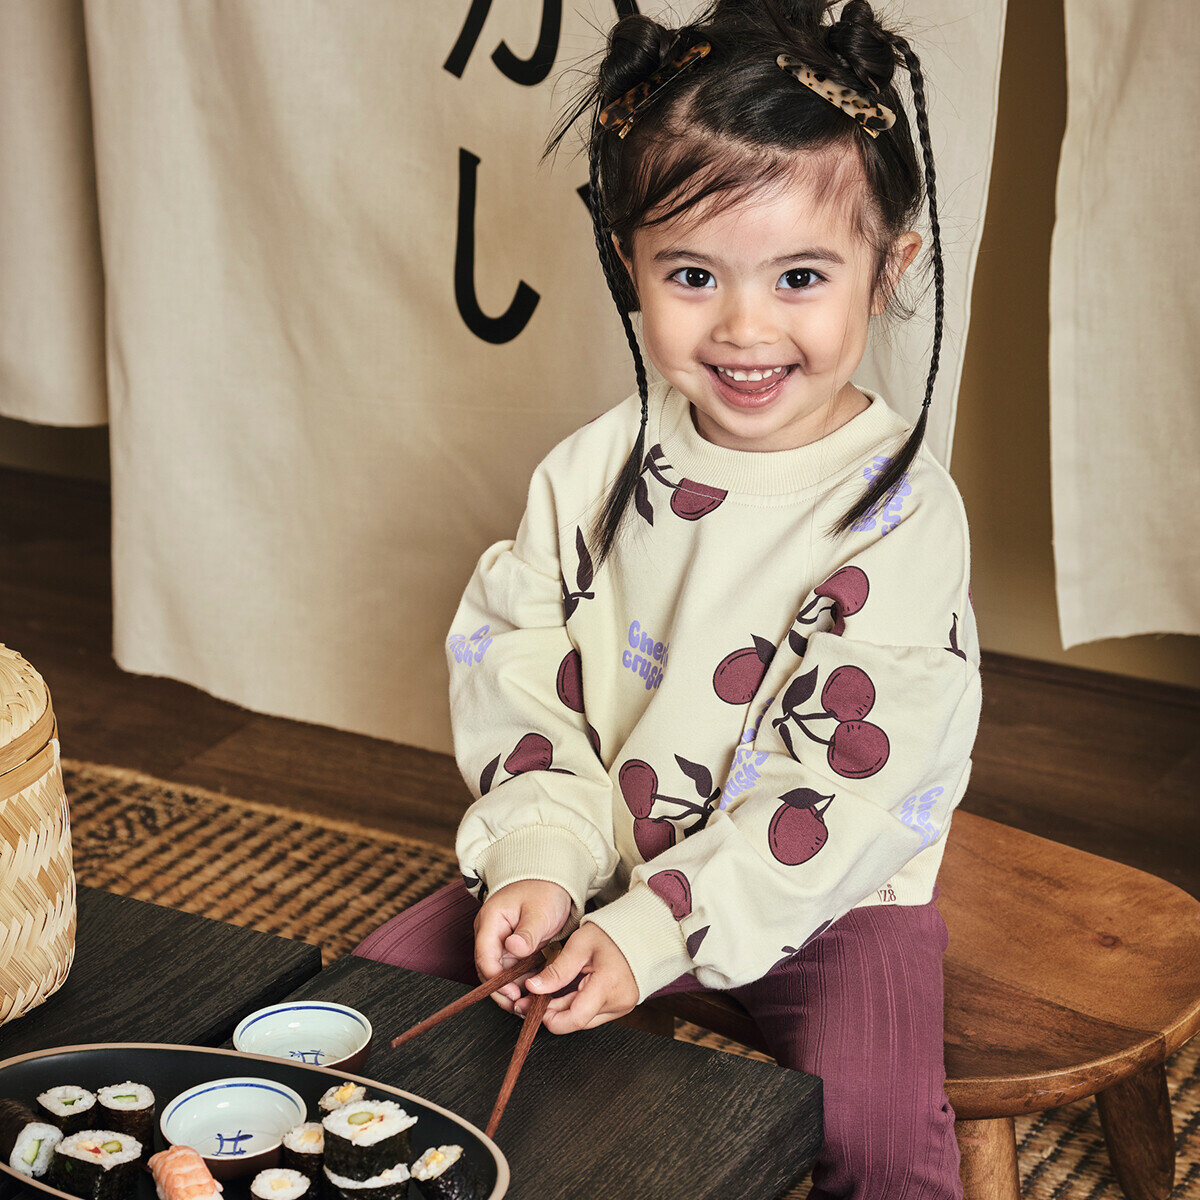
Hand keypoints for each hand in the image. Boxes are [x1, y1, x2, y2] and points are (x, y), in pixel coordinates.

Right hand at [473, 880, 571, 1012]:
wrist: (552, 881)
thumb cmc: (544, 890)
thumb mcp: (539, 910)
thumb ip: (527, 932)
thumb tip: (513, 948)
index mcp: (491, 921)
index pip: (485, 956)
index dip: (496, 979)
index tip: (512, 992)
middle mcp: (491, 934)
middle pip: (489, 970)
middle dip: (502, 991)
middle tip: (520, 1007)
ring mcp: (500, 942)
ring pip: (500, 974)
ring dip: (512, 990)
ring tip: (529, 1005)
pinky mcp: (512, 949)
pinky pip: (512, 971)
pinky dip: (521, 983)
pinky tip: (533, 994)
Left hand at [518, 923, 638, 1033]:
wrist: (642, 930)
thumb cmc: (613, 932)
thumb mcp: (580, 944)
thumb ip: (557, 970)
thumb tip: (534, 988)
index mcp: (608, 985)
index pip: (576, 1018)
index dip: (552, 1019)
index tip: (536, 1007)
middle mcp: (619, 1002)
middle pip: (578, 1020)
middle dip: (554, 1011)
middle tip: (535, 997)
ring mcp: (623, 1006)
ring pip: (586, 1018)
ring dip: (566, 1008)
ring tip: (551, 990)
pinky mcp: (623, 1005)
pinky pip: (595, 1012)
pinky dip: (580, 1004)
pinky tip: (570, 989)